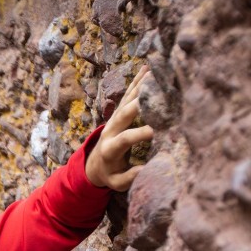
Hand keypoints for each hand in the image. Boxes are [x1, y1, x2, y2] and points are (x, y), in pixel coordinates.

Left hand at [85, 66, 155, 190]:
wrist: (94, 164)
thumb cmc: (109, 174)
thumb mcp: (116, 183)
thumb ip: (128, 177)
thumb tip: (144, 170)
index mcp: (110, 148)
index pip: (124, 139)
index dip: (138, 134)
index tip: (156, 132)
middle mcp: (110, 130)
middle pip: (124, 113)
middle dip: (138, 102)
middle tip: (155, 90)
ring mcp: (113, 119)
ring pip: (127, 99)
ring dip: (140, 86)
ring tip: (154, 71)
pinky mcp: (118, 112)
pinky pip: (128, 94)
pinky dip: (137, 81)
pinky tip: (147, 68)